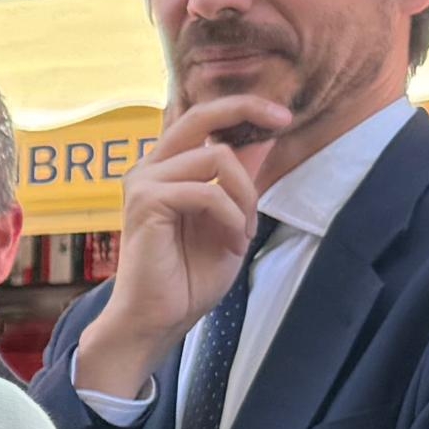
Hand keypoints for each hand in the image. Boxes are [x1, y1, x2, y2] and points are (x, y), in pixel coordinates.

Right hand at [69, 92, 283, 399]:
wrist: (157, 320)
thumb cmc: (187, 278)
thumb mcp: (230, 220)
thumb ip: (239, 179)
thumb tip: (263, 138)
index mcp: (167, 169)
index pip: (203, 121)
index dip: (243, 108)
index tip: (282, 116)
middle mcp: (150, 167)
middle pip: (201, 115)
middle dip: (246, 108)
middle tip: (283, 120)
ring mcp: (144, 182)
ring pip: (217, 158)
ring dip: (245, 197)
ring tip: (243, 234)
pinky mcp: (146, 202)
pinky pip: (209, 192)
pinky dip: (232, 218)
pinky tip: (232, 244)